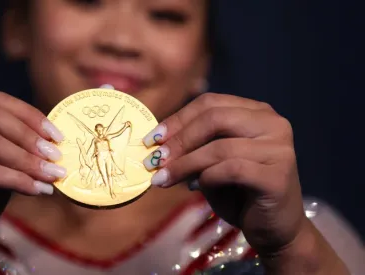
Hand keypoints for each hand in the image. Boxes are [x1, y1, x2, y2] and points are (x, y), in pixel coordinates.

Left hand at [142, 93, 303, 253]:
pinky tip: (196, 187)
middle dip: (178, 139)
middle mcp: (273, 124)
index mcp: (257, 113)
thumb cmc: (239, 194)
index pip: (210, 103)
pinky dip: (207, 177)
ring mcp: (279, 148)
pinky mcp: (278, 175)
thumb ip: (194, 147)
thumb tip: (156, 142)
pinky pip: (231, 169)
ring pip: (220, 146)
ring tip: (163, 179)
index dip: (177, 119)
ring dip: (184, 163)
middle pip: (214, 118)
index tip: (151, 139)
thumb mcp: (212, 164)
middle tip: (154, 160)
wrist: (274, 230)